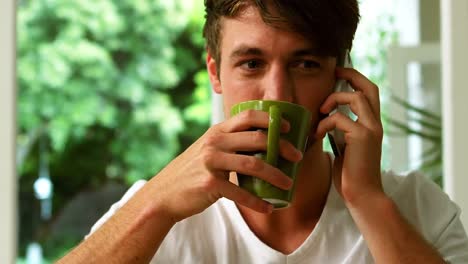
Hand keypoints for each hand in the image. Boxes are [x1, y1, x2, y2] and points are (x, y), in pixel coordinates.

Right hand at [150, 110, 302, 221]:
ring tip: (289, 184)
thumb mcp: (207, 149)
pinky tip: (268, 208)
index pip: (248, 116)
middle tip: (297, 157)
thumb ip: (228, 143)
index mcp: (216, 131)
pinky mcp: (209, 184)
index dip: (270, 120)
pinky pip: (240, 193)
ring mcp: (211, 163)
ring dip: (276, 175)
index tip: (287, 129)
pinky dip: (257, 202)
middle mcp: (214, 143)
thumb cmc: (191, 171)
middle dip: (282, 147)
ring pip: (253, 165)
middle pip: (257, 139)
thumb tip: (260, 144)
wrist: (164, 193)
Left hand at [316, 67, 383, 207]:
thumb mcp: (344, 146)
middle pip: (369, 87)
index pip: (369, 92)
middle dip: (351, 74)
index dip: (355, 79)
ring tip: (321, 112)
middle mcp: (375, 123)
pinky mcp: (362, 137)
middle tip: (334, 72)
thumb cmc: (350, 174)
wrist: (361, 196)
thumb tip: (325, 118)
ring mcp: (371, 129)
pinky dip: (324, 124)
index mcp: (371, 124)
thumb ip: (340, 130)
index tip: (338, 73)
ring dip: (333, 100)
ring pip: (355, 97)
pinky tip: (317, 136)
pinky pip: (338, 118)